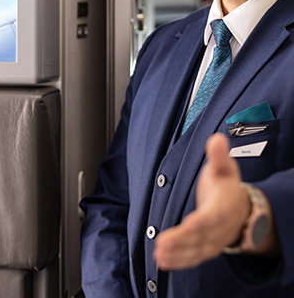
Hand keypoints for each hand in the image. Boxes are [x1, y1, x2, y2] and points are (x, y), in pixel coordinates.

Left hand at [153, 133, 250, 269]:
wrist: (243, 209)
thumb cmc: (227, 186)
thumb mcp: (225, 167)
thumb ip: (218, 155)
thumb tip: (217, 139)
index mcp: (225, 206)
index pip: (213, 215)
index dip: (202, 221)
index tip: (189, 224)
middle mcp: (220, 227)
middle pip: (201, 236)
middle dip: (182, 241)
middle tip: (162, 244)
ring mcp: (214, 240)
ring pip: (196, 250)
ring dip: (178, 254)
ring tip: (160, 254)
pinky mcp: (206, 248)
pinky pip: (193, 257)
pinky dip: (179, 262)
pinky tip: (163, 262)